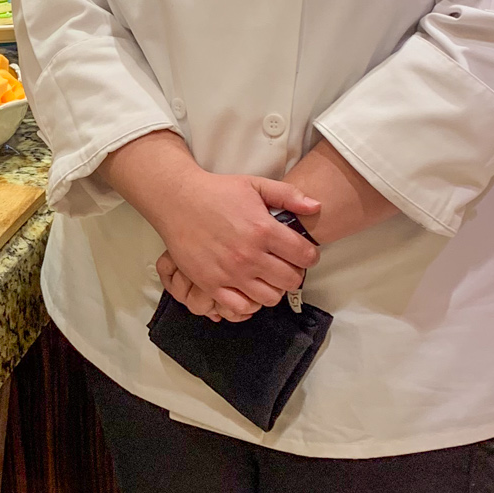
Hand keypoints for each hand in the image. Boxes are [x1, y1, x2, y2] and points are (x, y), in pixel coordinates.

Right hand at [151, 172, 319, 319]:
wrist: (177, 200)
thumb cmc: (216, 192)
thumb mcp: (255, 184)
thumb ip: (288, 195)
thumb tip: (316, 206)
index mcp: (263, 230)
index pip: (305, 256)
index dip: (309, 256)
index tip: (303, 253)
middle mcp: (249, 255)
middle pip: (291, 281)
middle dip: (294, 274)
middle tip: (286, 266)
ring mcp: (230, 273)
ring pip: (269, 298)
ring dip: (273, 289)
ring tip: (267, 278)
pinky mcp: (211, 284)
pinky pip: (240, 307)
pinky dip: (249, 303)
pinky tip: (247, 289)